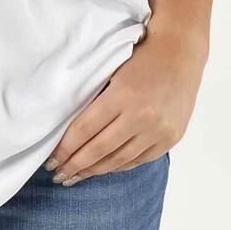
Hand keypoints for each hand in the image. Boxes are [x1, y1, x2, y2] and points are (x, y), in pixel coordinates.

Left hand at [44, 23, 207, 184]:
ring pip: (120, 159)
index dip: (66, 148)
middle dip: (76, 165)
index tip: (51, 161)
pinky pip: (139, 160)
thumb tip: (71, 132)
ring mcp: (158, 130)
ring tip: (76, 177)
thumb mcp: (112, 72)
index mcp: (122, 95)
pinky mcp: (171, 138)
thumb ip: (96, 101)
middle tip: (58, 176)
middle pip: (100, 149)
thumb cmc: (140, 57)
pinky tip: (104, 169)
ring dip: (95, 171)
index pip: (86, 129)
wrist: (180, 51)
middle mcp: (141, 116)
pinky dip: (119, 166)